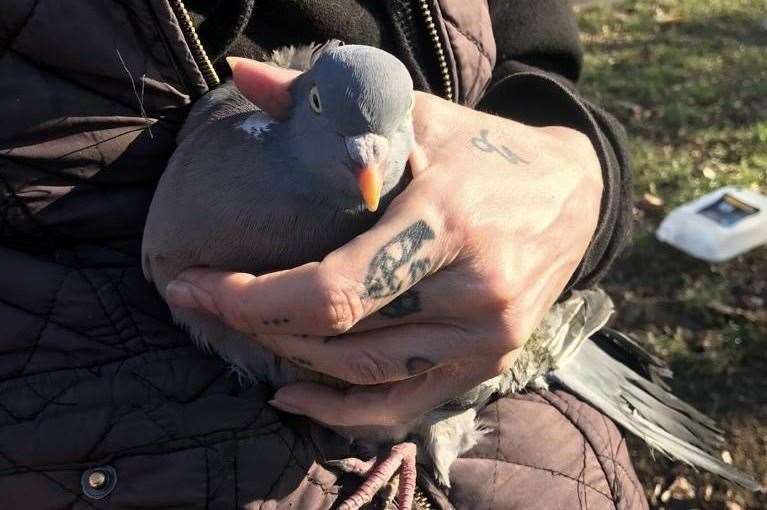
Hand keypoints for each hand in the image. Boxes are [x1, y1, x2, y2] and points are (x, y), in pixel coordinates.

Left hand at [166, 57, 602, 427]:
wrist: (572, 195)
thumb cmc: (484, 151)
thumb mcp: (414, 115)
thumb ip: (327, 101)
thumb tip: (244, 75)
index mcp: (448, 222)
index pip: (333, 290)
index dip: (252, 300)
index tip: (194, 285)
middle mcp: (474, 292)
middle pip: (341, 338)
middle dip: (257, 325)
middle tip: (207, 303)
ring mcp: (487, 337)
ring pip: (365, 374)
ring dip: (293, 358)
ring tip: (247, 331)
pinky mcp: (491, 361)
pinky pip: (405, 405)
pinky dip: (344, 411)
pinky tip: (294, 395)